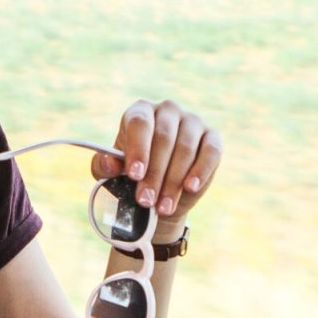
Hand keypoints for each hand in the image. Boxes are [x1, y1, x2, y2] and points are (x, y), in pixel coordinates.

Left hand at [90, 99, 221, 224]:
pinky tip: (190, 187)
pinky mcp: (212, 138)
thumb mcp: (111, 174)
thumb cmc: (132, 176)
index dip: (138, 149)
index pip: (140, 124)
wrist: (159, 193)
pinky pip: (211, 151)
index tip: (134, 175)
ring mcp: (192, 122)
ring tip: (163, 206)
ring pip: (185, 148)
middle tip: (145, 200)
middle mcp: (167, 111)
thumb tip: (109, 163)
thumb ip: (104, 167)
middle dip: (154, 174)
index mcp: (140, 112)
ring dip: (174, 181)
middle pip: (164, 138)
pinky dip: (201, 170)